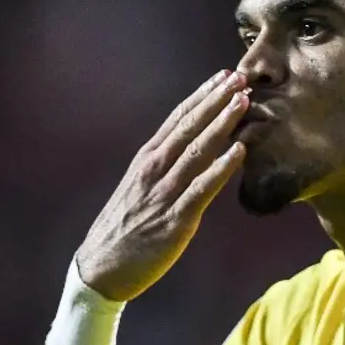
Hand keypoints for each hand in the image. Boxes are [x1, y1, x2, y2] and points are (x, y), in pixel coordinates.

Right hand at [75, 70, 248, 301]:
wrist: (101, 267)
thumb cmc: (122, 229)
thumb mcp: (139, 188)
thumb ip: (163, 169)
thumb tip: (192, 153)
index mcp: (146, 160)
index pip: (177, 120)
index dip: (201, 96)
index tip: (222, 76)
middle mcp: (153, 170)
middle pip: (189, 127)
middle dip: (215, 100)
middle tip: (239, 77)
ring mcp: (163, 193)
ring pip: (197, 151)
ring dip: (222, 124)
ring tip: (244, 102)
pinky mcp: (174, 219)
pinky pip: (201, 189)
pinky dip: (219, 168)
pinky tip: (238, 151)